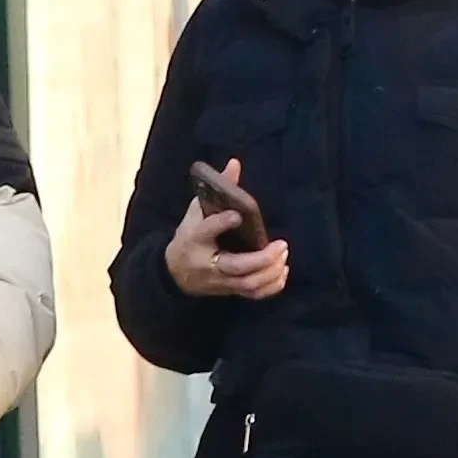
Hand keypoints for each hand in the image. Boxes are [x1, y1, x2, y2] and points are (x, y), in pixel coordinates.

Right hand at [165, 164, 289, 299]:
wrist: (175, 271)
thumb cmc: (189, 236)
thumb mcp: (196, 210)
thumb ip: (217, 188)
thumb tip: (235, 163)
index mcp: (194, 239)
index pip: (206, 231)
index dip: (221, 223)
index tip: (237, 215)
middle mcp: (208, 263)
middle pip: (236, 267)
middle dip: (262, 259)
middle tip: (280, 244)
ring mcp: (220, 280)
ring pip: (248, 283)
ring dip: (270, 271)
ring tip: (283, 254)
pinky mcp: (229, 290)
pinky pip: (253, 294)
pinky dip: (271, 285)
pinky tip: (282, 270)